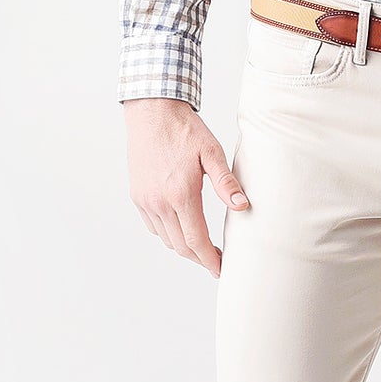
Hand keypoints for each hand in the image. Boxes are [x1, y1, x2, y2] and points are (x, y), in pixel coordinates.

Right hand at [124, 98, 249, 275]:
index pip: (196, 240)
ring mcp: (145, 200)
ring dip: (184, 247)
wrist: (152, 112)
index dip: (209, 260)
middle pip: (180, 245)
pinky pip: (153, 226)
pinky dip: (168, 234)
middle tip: (215, 261)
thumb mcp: (211, 153)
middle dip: (199, 258)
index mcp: (180, 194)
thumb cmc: (184, 130)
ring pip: (165, 238)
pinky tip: (181, 228)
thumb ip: (226, 183)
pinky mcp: (137, 196)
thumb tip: (243, 207)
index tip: (220, 269)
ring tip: (202, 247)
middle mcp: (159, 202)